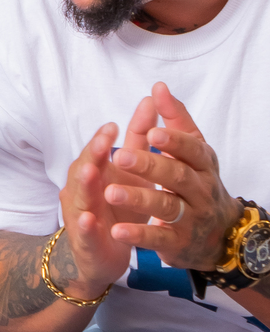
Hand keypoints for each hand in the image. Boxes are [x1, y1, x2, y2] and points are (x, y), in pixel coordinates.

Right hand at [56, 103, 156, 295]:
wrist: (102, 254)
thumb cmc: (118, 207)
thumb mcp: (133, 172)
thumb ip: (139, 138)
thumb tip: (151, 101)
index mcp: (95, 172)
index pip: (97, 151)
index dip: (103, 139)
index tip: (114, 124)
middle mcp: (82, 190)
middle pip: (84, 167)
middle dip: (92, 154)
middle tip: (104, 140)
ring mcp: (80, 215)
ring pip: (80, 196)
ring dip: (85, 183)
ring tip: (93, 170)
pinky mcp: (85, 241)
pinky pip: (83, 232)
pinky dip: (85, 225)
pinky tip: (90, 218)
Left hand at [104, 82, 240, 271]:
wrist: (220, 235)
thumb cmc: (198, 183)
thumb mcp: (194, 152)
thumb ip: (176, 121)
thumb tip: (158, 88)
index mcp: (204, 165)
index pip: (193, 149)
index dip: (174, 141)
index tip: (152, 131)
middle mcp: (201, 191)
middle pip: (177, 176)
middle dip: (149, 165)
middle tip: (119, 156)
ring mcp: (191, 218)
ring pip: (166, 206)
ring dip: (138, 199)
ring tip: (110, 192)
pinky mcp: (178, 243)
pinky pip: (158, 238)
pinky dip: (138, 234)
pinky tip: (117, 231)